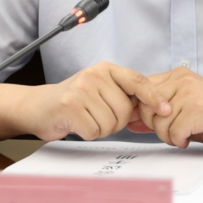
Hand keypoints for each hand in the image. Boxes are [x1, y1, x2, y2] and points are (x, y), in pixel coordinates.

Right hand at [22, 61, 171, 140]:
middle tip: (97, 116)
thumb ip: (123, 94)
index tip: (165, 110)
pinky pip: (94, 131)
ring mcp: (81, 89)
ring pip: (110, 123)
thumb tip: (154, 106)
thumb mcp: (100, 89)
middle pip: (124, 110)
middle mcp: (94, 75)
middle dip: (115, 122)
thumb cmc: (73, 101)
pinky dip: (88, 134)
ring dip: (100, 128)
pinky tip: (77, 124)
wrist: (37, 106)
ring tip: (86, 118)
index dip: (153, 97)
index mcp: (106, 69)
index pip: (137, 81)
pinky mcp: (69, 106)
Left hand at [129, 67, 202, 147]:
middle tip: (172, 131)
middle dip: (155, 127)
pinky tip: (189, 139)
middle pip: (147, 108)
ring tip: (182, 136)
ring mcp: (189, 94)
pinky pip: (174, 133)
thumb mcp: (183, 109)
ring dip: (168, 137)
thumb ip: (157, 113)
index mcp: (177, 75)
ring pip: (160, 123)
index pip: (143, 91)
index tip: (153, 123)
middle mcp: (181, 81)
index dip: (143, 111)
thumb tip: (131, 121)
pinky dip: (180, 141)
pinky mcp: (197, 110)